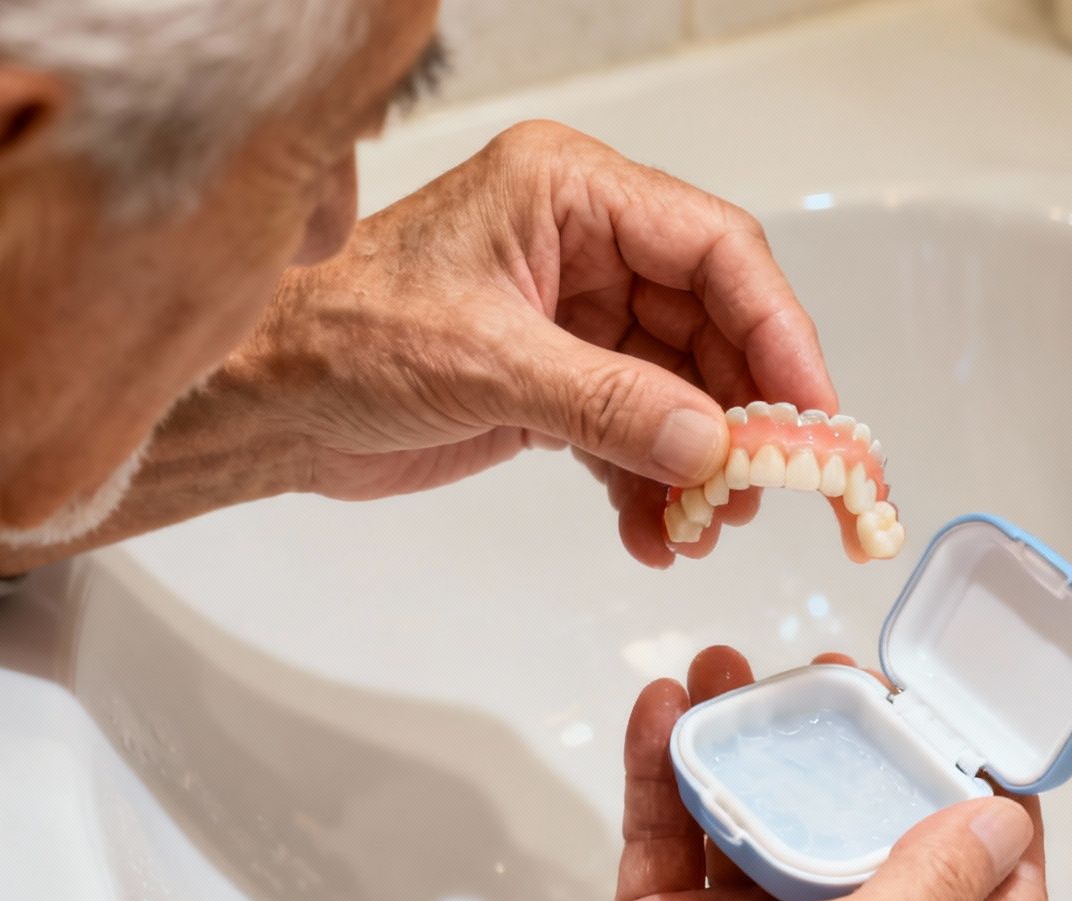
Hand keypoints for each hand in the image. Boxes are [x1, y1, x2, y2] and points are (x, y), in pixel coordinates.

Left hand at [226, 120, 837, 566]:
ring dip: (699, 465)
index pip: (714, 249)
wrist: (262, 401)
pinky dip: (651, 487)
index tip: (809, 410)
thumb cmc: (335, 336)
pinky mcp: (560, 382)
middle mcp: (585, 246)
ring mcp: (576, 317)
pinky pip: (637, 432)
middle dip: (740, 413)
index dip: (776, 329)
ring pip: (682, 389)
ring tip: (703, 526)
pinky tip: (653, 535)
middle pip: (712, 324)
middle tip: (764, 487)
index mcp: (570, 193)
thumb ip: (607, 404)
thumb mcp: (483, 363)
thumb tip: (709, 446)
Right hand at [474, 647, 1048, 900]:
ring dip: (746, 745)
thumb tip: (1002, 826)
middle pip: (867, 837)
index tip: (969, 727)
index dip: (991, 808)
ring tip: (729, 672)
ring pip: (764, 821)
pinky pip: (677, 837)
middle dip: (851, 750)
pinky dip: (669, 773)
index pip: (990, 893)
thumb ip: (935, 886)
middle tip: (832, 681)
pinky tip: (664, 713)